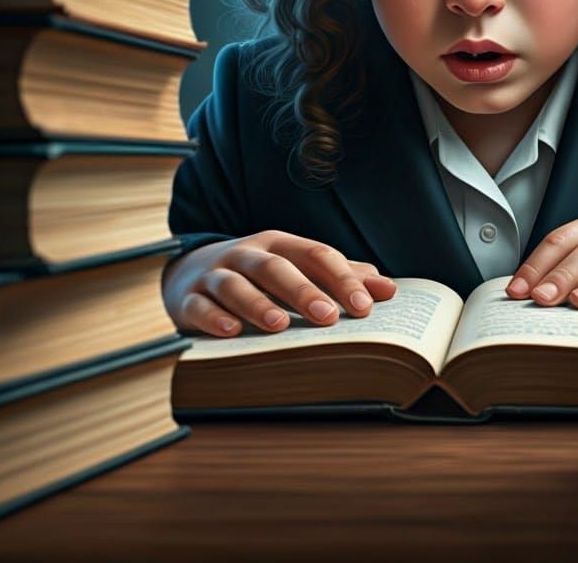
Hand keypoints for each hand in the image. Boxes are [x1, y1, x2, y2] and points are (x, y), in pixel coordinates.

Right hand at [162, 229, 396, 336]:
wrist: (192, 271)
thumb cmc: (261, 274)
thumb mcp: (299, 268)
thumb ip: (342, 278)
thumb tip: (388, 289)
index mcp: (281, 244)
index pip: (316, 255)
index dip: (341, 279)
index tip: (364, 306)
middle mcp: (247, 253)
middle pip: (276, 267)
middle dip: (303, 291)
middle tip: (329, 317)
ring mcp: (215, 274)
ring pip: (235, 284)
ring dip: (257, 303)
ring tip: (279, 326)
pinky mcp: (188, 298)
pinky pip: (199, 306)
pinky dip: (213, 318)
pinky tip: (231, 332)